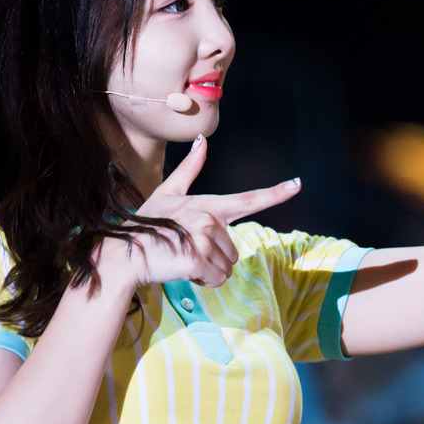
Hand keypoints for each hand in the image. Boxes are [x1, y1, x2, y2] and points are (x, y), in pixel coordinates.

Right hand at [96, 135, 300, 294]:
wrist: (125, 254)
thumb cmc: (146, 225)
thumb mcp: (168, 193)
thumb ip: (189, 170)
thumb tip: (202, 141)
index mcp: (208, 205)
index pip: (248, 199)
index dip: (275, 193)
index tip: (297, 184)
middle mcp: (210, 219)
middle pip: (233, 250)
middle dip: (214, 259)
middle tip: (185, 252)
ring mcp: (204, 239)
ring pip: (226, 268)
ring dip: (208, 272)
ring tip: (183, 260)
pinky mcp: (198, 259)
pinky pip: (216, 279)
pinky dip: (203, 282)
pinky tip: (182, 271)